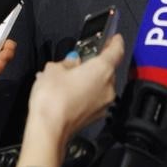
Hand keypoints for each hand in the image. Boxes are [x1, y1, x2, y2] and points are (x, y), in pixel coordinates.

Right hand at [16, 34, 124, 166]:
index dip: (115, 41)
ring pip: (100, 85)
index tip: (114, 37)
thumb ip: (67, 61)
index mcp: (102, 69)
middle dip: (95, 63)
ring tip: (68, 77)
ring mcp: (104, 104)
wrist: (49, 130)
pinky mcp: (96, 116)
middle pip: (107, 68)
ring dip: (89, 79)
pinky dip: (86, 93)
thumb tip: (72, 62)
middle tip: (80, 58)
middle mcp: (108, 86)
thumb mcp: (54, 69)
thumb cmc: (53, 98)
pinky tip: (68, 93)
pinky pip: (94, 98)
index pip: (117, 50)